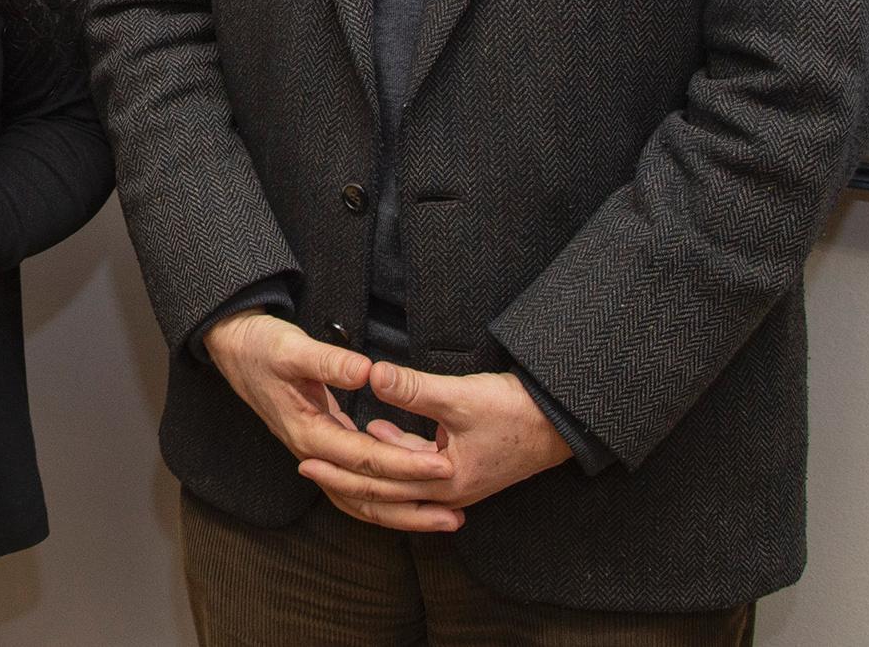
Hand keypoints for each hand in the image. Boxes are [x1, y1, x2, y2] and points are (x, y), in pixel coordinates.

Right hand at [203, 313, 455, 528]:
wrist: (234, 349)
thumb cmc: (262, 347)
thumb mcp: (291, 348)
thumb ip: (328, 361)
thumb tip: (367, 372)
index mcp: (308, 432)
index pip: (366, 459)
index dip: (406, 466)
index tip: (444, 466)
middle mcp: (313, 452)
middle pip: (366, 495)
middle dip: (412, 506)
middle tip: (455, 514)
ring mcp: (317, 454)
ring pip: (362, 499)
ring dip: (403, 512)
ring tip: (444, 518)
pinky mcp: (324, 447)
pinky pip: (357, 486)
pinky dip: (385, 498)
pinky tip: (413, 497)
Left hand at [294, 363, 571, 529]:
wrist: (563, 423)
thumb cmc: (516, 410)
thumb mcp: (460, 396)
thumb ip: (412, 388)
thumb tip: (370, 374)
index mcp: (444, 482)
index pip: (379, 482)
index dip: (341, 467)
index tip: (306, 454)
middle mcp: (448, 494)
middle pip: (384, 494)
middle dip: (344, 479)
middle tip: (305, 464)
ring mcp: (457, 488)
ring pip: (399, 488)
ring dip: (367, 473)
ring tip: (332, 455)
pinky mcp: (463, 473)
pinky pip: (416, 477)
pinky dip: (392, 463)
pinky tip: (379, 435)